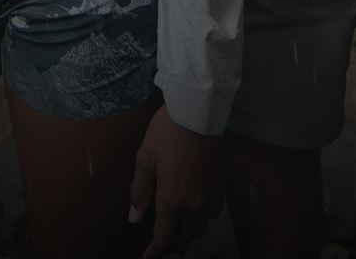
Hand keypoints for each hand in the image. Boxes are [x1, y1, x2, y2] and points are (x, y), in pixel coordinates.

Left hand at [129, 105, 224, 258]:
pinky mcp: (221, 187)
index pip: (164, 240)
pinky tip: (193, 208)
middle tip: (158, 243)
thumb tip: (134, 217)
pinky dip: (200, 219)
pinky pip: (211, 215)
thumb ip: (140, 193)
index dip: (155, 252)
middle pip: (183, 241)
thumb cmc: (168, 131)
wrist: (198, 111)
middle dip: (169, 246)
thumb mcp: (145, 159)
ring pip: (198, 230)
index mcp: (172, 200)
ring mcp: (210, 197)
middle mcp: (194, 205)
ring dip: (186, 234)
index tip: (148, 257)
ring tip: (175, 227)